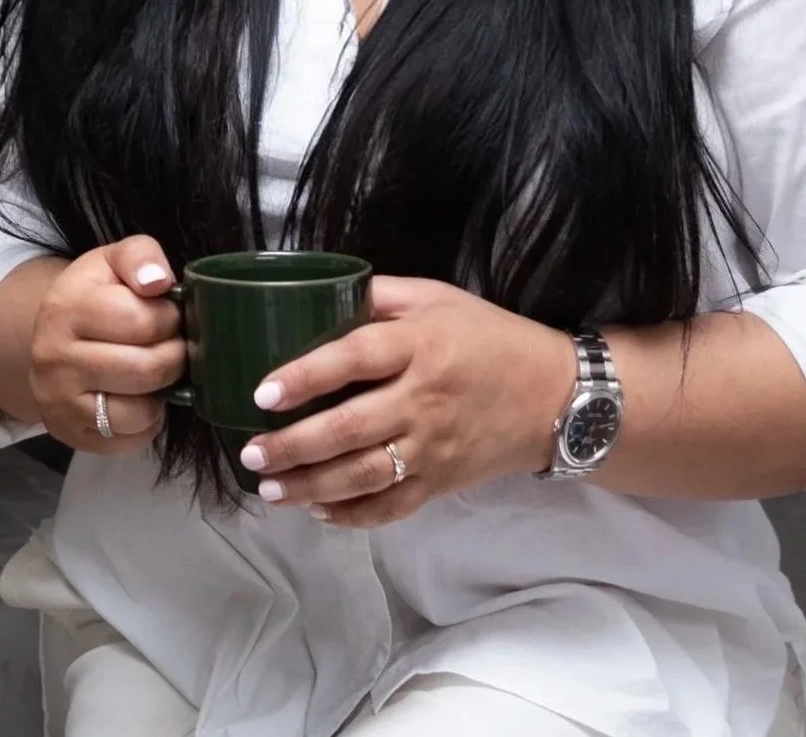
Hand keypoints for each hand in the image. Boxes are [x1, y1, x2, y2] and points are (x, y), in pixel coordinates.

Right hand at [28, 236, 186, 453]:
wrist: (51, 339)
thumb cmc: (93, 296)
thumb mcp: (111, 261)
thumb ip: (140, 256)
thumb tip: (158, 282)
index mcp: (66, 307)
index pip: (140, 320)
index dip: (169, 317)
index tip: (169, 313)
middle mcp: (54, 358)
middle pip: (146, 369)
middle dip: (175, 356)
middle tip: (173, 344)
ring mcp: (59, 403)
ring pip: (140, 411)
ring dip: (163, 391)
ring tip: (156, 369)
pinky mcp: (71, 435)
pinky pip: (132, 439)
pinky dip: (148, 420)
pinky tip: (140, 395)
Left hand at [234, 277, 576, 527]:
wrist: (555, 396)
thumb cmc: (488, 337)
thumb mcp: (437, 298)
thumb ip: (380, 295)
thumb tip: (318, 290)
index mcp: (420, 346)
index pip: (354, 359)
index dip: (305, 376)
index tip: (262, 393)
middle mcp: (424, 401)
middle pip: (350, 428)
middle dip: (295, 446)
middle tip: (251, 454)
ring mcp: (433, 449)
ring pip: (364, 476)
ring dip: (311, 487)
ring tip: (269, 490)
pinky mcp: (441, 483)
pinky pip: (392, 507)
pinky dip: (353, 516)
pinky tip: (317, 511)